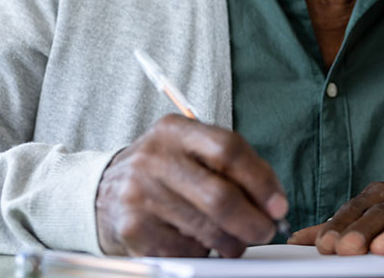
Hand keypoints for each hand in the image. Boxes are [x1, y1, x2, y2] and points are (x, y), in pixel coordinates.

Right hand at [95, 114, 289, 257]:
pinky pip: (185, 250)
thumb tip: (274, 204)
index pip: (228, 149)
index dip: (261, 181)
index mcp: (175, 130)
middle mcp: (153, 158)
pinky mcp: (133, 228)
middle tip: (263, 232)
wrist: (105, 192)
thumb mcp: (193, 153)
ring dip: (231, 243)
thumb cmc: (166, 173)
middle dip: (252, 222)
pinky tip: (196, 242)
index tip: (278, 206)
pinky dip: (201, 252)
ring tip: (232, 241)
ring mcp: (139, 194)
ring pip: (206, 230)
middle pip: (219, 196)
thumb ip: (235, 168)